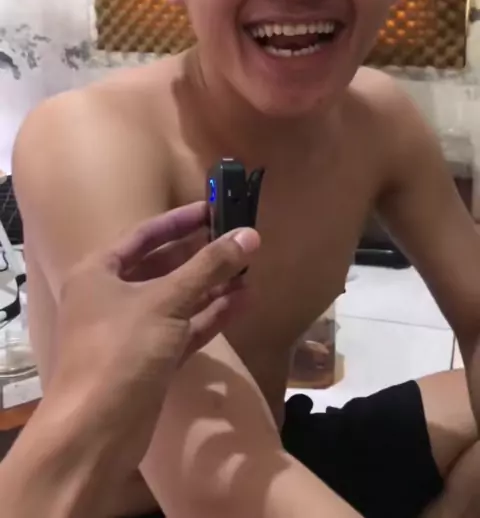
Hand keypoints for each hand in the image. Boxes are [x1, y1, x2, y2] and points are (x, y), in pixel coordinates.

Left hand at [47, 201, 259, 467]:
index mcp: (99, 271)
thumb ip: (209, 266)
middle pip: (163, 266)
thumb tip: (250, 235)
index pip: (145, 235)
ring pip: (177, 299)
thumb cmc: (121, 349)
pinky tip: (243, 300)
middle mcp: (111, 296)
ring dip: (211, 285)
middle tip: (239, 240)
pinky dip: (211, 315)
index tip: (216, 208)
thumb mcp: (165, 300)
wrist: (96, 432)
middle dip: (202, 255)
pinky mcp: (150, 361)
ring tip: (249, 270)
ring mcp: (131, 330)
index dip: (181, 220)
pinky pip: (184, 328)